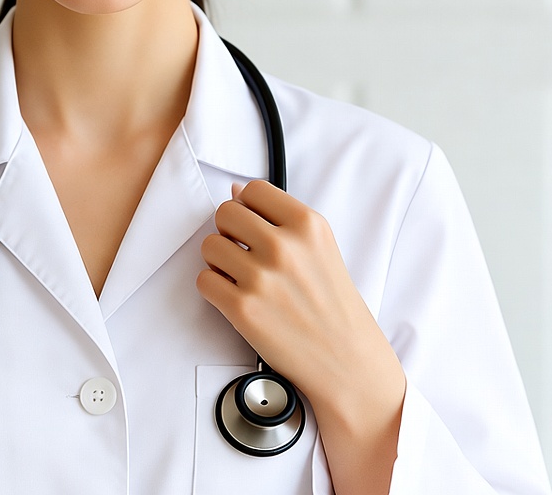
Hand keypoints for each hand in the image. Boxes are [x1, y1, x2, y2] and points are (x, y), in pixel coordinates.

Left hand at [197, 180, 404, 494]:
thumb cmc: (333, 305)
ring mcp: (262, 277)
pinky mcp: (242, 309)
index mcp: (308, 224)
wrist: (348, 363)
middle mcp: (284, 246)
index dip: (247, 206)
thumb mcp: (320, 248)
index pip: (253, 189)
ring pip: (209, 245)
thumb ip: (279, 218)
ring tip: (241, 277)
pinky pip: (203, 280)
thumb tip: (235, 192)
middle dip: (229, 231)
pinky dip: (214, 289)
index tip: (252, 224)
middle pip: (225, 213)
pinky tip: (236, 297)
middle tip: (243, 252)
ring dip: (219, 261)